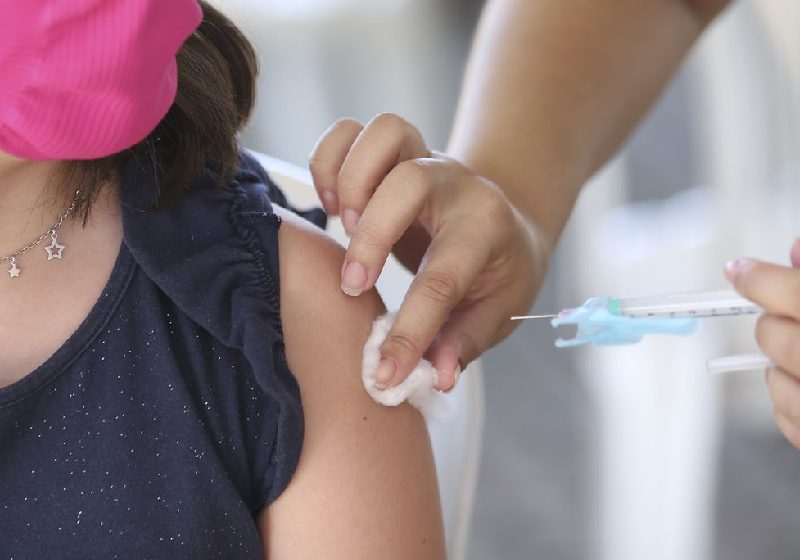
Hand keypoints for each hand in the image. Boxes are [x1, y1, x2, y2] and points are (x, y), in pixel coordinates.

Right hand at [309, 113, 549, 390]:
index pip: (444, 281)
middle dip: (370, 236)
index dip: (410, 333)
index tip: (383, 374)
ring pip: (385, 132)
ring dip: (350, 180)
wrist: (509, 220)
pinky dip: (331, 159)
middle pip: (409, 182)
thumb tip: (431, 377)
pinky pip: (354, 130)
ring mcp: (425, 157)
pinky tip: (332, 202)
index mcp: (487, 231)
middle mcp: (456, 185)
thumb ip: (461, 343)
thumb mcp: (496, 313)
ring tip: (341, 225)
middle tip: (353, 284)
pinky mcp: (396, 149)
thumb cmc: (500, 272)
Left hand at [726, 239, 799, 448]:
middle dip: (772, 326)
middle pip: (774, 337)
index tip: (738, 270)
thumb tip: (793, 247)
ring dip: (780, 368)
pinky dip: (790, 403)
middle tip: (785, 320)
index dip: (760, 279)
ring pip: (774, 382)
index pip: (792, 294)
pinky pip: (785, 420)